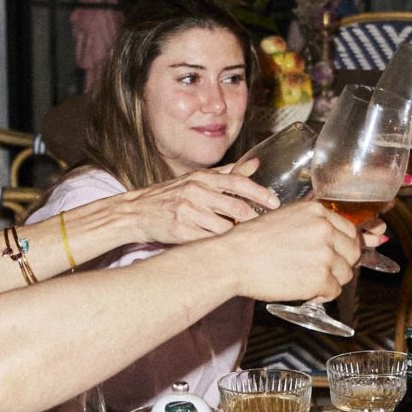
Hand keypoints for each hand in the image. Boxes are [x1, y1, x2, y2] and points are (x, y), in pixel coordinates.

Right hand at [114, 170, 277, 245]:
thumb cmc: (170, 196)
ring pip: (225, 227)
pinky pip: (209, 241)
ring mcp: (187, 211)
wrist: (135, 212)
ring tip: (247, 240)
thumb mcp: (197, 179)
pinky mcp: (180, 230)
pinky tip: (228, 248)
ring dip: (239, 235)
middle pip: (236, 207)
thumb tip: (255, 163)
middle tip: (267, 228)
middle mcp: (196, 191)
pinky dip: (221, 245)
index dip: (260, 193)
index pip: (238, 182)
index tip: (276, 203)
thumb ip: (228, 173)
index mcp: (202, 178)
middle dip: (255, 220)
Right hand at [227, 200, 363, 303]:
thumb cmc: (252, 241)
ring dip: (331, 280)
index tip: (340, 255)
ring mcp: (325, 254)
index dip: (345, 246)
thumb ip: (312, 225)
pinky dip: (322, 295)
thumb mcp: (285, 218)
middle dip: (341, 264)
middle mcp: (325, 230)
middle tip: (323, 271)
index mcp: (317, 212)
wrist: (234, 259)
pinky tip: (305, 291)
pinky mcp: (320, 278)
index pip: (350, 230)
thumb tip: (338, 237)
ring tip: (308, 281)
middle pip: (353, 252)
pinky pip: (335, 291)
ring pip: (346, 273)